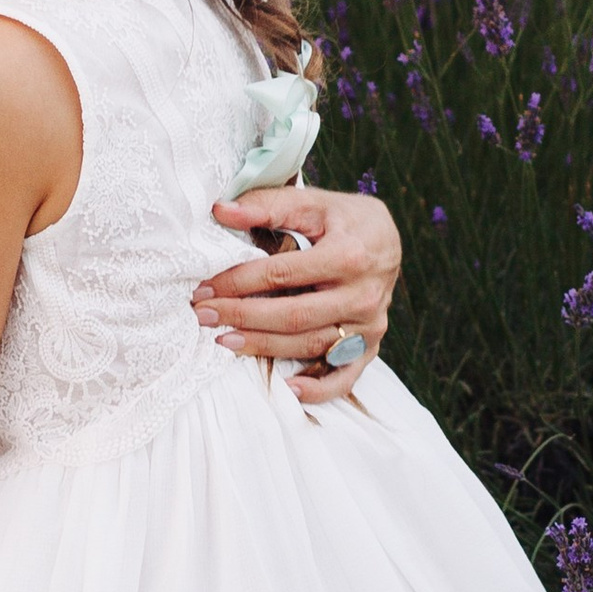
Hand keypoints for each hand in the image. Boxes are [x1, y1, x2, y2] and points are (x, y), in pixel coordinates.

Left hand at [193, 185, 402, 406]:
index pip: (282, 274)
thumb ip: (267, 205)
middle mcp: (363, 294)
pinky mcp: (371, 345)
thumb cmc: (344, 219)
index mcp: (348, 254)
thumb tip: (219, 210)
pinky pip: (345, 375)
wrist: (388, 238)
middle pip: (293, 315)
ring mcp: (369, 325)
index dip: (238, 282)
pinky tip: (288, 388)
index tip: (205, 287)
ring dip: (264, 347)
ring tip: (224, 342)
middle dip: (242, 316)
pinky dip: (319, 389)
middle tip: (204, 316)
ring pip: (311, 345)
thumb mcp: (313, 203)